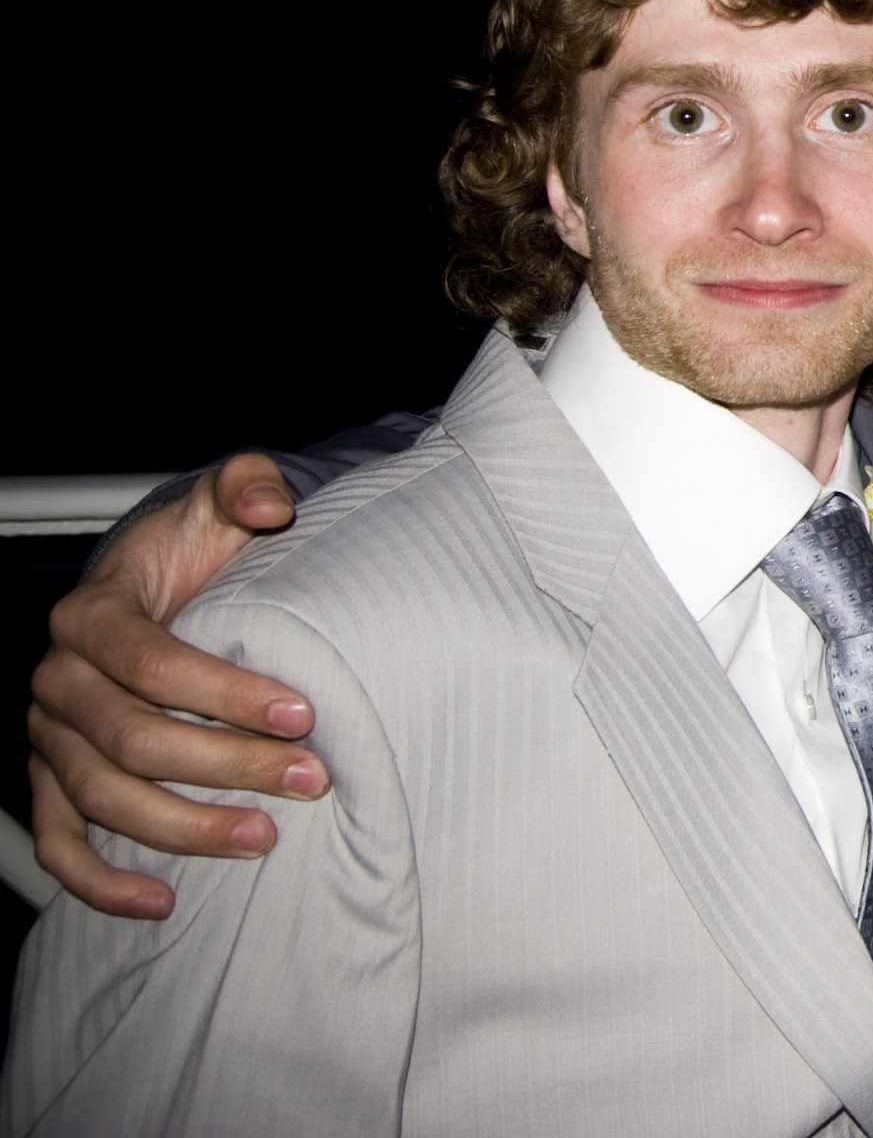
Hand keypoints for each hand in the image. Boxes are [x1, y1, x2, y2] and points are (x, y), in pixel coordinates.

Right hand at [28, 454, 325, 918]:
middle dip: (226, 765)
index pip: (152, 663)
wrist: (153, 589)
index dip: (226, 692)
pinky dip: (101, 883)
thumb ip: (246, 486)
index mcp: (91, 616)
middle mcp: (57, 683)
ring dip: (183, 828)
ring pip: (103, 799)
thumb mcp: (219, 503)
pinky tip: (162, 902)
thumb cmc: (192, 553)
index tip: (302, 711)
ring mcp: (49, 741)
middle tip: (308, 778)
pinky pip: (59, 845)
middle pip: (132, 740)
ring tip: (264, 836)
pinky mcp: (53, 784)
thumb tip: (269, 505)